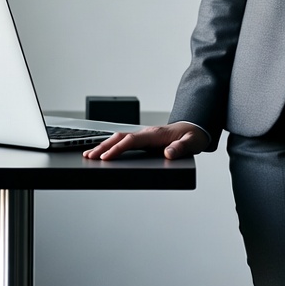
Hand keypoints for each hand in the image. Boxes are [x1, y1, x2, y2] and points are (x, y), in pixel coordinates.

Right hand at [82, 122, 207, 160]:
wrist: (196, 128)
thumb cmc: (193, 136)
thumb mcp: (192, 143)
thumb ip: (182, 148)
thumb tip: (168, 153)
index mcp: (156, 134)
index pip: (133, 140)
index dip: (118, 148)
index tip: (106, 157)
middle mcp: (148, 132)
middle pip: (121, 137)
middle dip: (104, 146)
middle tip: (89, 156)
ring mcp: (145, 135)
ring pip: (120, 138)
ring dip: (104, 145)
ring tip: (89, 155)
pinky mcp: (144, 139)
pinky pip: (125, 141)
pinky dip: (112, 145)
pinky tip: (103, 152)